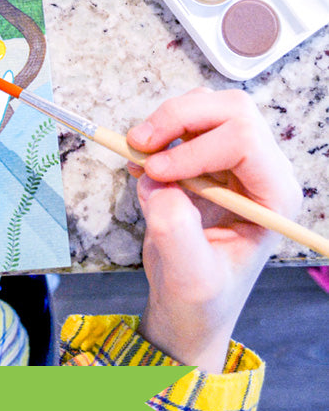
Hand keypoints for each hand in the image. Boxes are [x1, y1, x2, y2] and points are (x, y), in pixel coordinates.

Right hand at [126, 88, 300, 372]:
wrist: (189, 303)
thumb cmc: (201, 298)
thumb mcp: (190, 277)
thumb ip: (176, 232)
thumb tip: (155, 182)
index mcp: (273, 197)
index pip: (244, 140)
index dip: (195, 148)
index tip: (155, 171)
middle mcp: (259, 171)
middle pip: (229, 110)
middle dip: (178, 118)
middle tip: (138, 143)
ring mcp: (231, 161)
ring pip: (204, 107)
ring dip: (164, 122)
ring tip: (136, 155)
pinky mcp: (203, 158)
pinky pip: (181, 123)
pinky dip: (153, 134)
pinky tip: (138, 165)